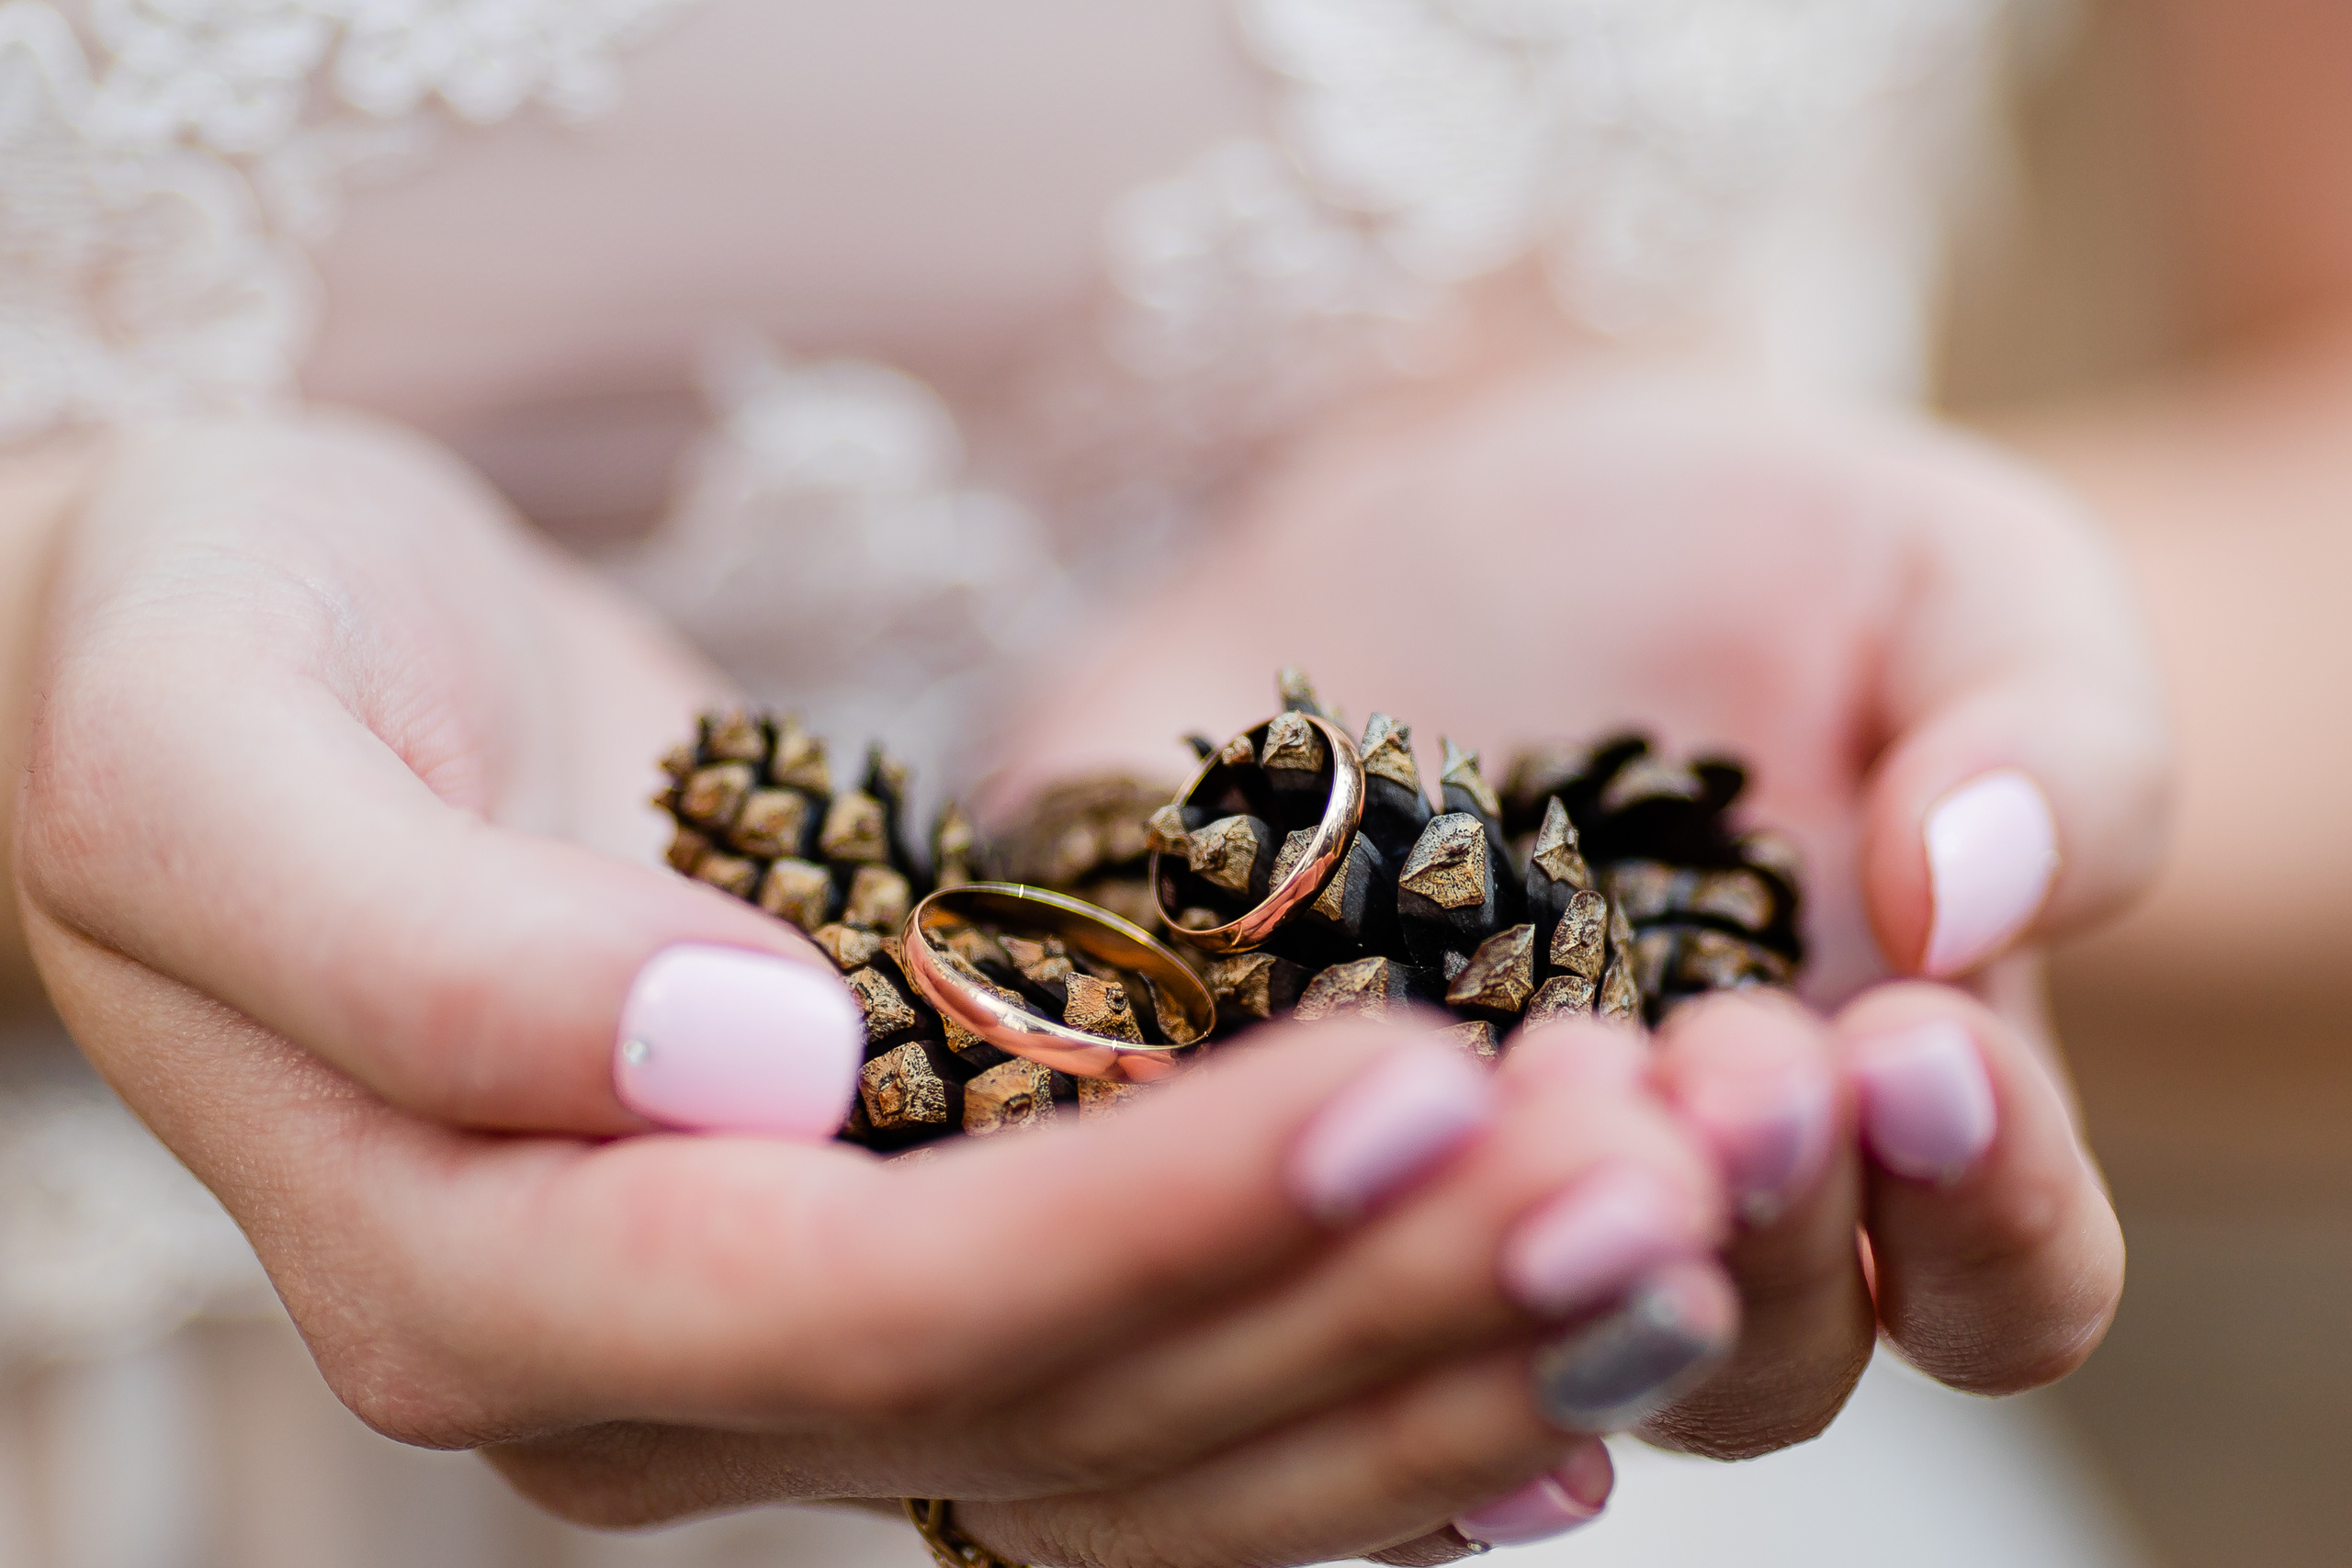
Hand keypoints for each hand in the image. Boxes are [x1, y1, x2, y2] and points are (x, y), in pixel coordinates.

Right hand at [14, 411, 1749, 1564]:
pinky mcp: (873, 1244)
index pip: (865, 1311)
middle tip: (1652, 1173)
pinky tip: (1546, 1363)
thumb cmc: (192, 663)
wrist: (206, 674)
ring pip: (1135, 1434)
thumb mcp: (216, 761)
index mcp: (477, 1276)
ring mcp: (772, 1336)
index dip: (1156, 1228)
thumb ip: (434, 955)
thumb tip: (740, 1071)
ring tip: (1673, 1243)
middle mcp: (647, 1368)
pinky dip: (1346, 1370)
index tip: (1424, 1077)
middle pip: (1054, 1406)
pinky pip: (1139, 1382)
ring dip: (1415, 1351)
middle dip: (1366, 1300)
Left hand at [983, 363, 2155, 1454]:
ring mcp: (1448, 1190)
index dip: (1990, 1210)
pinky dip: (1258, 1235)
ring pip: (1494, 1345)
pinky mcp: (1244, 1123)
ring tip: (1539, 1069)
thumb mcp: (1950, 584)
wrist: (1462, 490)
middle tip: (1727, 1058)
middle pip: (1743, 1366)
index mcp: (1886, 1126)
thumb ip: (2049, 736)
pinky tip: (1272, 1162)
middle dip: (1746, 1232)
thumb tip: (1983, 899)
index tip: (1923, 1045)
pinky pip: (1244, 1246)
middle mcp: (1664, 1206)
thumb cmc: (1751, 559)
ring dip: (1527, 1256)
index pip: (1999, 1284)